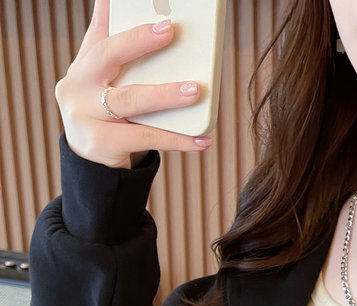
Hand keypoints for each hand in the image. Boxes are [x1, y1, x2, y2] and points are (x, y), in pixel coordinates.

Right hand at [54, 0, 211, 168]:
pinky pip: (145, 137)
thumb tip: (114, 3)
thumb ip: (111, 47)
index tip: (148, 9)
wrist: (90, 162)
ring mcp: (84, 115)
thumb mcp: (104, 82)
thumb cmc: (104, 113)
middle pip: (108, 57)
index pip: (100, 35)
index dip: (118, 17)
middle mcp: (76, 86)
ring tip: (196, 90)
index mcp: (82, 66)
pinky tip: (202, 139)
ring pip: (129, 100)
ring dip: (165, 94)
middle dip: (138, 42)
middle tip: (169, 30)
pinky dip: (177, 139)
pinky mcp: (100, 143)